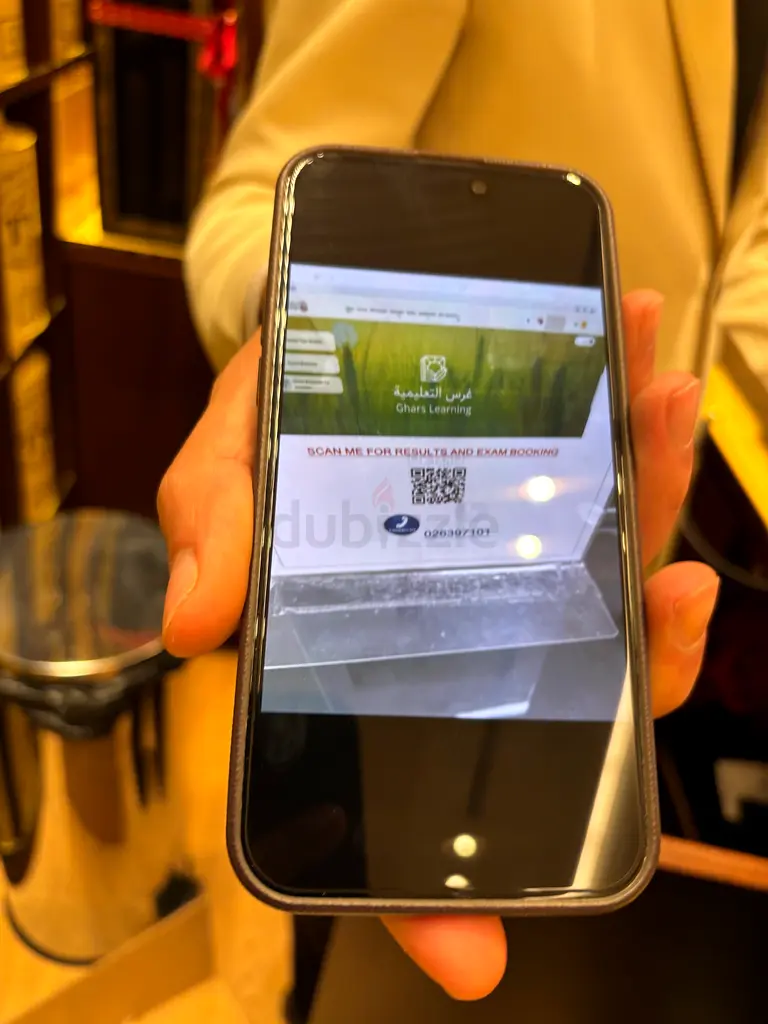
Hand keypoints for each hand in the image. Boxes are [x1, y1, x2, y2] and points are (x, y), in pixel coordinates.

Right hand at [158, 290, 718, 999]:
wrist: (315, 340)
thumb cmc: (269, 425)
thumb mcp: (223, 468)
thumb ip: (211, 530)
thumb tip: (195, 623)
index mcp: (370, 650)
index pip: (399, 790)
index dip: (425, 891)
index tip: (472, 951)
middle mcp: (462, 625)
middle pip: (561, 687)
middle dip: (636, 659)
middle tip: (669, 593)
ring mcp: (519, 561)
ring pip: (612, 583)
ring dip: (656, 505)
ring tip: (665, 421)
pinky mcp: (555, 491)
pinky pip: (616, 492)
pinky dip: (643, 445)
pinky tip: (650, 379)